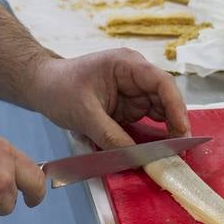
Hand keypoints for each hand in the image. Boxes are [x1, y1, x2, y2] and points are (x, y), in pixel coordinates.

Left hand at [36, 49, 190, 148]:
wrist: (41, 86)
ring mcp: (132, 91)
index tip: (183, 133)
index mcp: (127, 65)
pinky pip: (144, 122)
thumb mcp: (84, 115)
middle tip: (178, 153)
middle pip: (165, 100)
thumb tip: (137, 158)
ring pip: (158, 113)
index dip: (177, 108)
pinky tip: (152, 152)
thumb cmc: (59, 89)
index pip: (162, 83)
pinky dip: (148, 137)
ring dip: (162, 134)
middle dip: (173, 125)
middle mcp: (135, 76)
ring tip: (168, 156)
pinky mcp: (126, 106)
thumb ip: (112, 137)